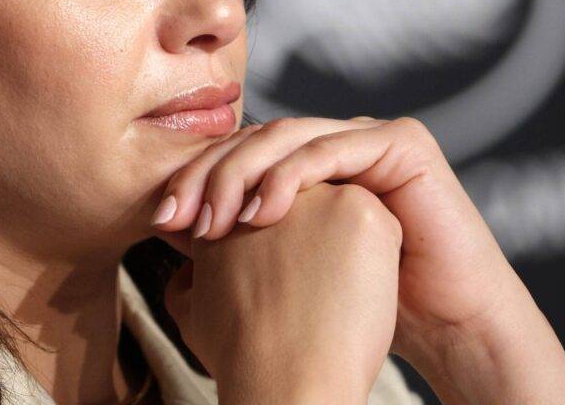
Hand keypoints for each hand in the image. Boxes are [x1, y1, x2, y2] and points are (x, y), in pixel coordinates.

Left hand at [148, 116, 526, 367]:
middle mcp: (334, 141)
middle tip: (174, 215)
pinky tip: (259, 214)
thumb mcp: (288, 267)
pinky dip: (288, 176)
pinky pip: (330, 148)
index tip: (159, 220)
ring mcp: (367, 136)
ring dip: (238, 175)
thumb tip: (170, 229)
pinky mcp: (400, 142)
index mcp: (306, 163)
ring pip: (285, 136)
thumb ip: (238, 237)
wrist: (444, 326)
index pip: (237, 153)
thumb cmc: (365, 306)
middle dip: (205, 174)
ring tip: (213, 222)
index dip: (194, 179)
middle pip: (254, 138)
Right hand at [164, 181, 403, 404]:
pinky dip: (375, 261)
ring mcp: (311, 193)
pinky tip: (354, 294)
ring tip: (330, 300)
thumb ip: (187, 280)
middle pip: (298, 207)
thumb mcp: (191, 313)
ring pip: (339, 215)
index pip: (258, 213)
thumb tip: (190, 272)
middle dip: (308, 246)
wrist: (286, 375)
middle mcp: (264, 188)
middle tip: (308, 298)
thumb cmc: (245, 356)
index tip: (281, 291)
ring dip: (342, 250)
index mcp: (223, 209)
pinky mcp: (357, 207)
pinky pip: (377, 227)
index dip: (277, 256)